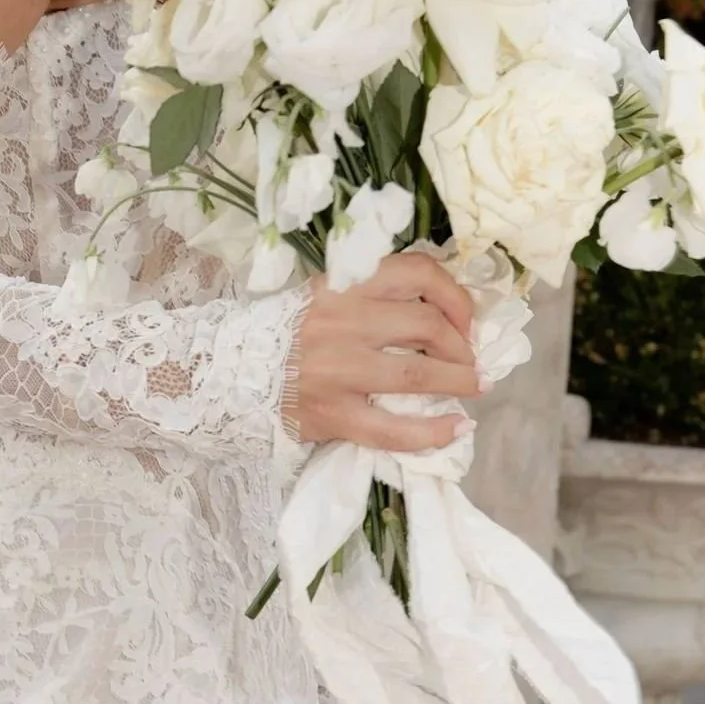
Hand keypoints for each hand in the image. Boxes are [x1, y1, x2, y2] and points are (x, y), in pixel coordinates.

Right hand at [290, 253, 484, 451]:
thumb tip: (441, 312)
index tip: (465, 319)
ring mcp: (337, 370)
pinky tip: (456, 428)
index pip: (416, 272)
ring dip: (458, 381)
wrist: (230, 372)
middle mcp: (342, 321)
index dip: (454, 296)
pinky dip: (433, 431)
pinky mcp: (332, 414)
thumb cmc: (288, 335)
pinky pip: (392, 428)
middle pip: (427, 324)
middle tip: (470, 360)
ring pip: (417, 372)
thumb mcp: (326, 297)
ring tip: (474, 387)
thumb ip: (372, 296)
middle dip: (462, 345)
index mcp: (344, 285)